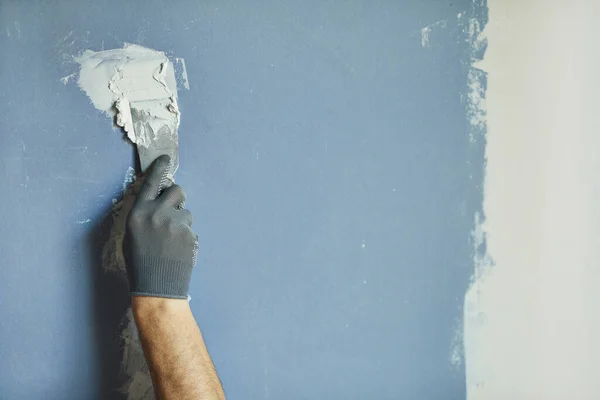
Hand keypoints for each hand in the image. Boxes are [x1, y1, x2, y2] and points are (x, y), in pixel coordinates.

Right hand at [123, 155, 196, 298]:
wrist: (157, 287)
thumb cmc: (139, 262)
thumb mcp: (132, 234)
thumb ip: (144, 215)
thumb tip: (157, 202)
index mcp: (138, 212)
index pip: (150, 183)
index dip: (159, 168)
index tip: (166, 158)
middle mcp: (157, 213)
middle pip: (177, 191)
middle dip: (178, 198)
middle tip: (173, 211)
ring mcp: (175, 223)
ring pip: (186, 212)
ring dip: (181, 221)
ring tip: (171, 241)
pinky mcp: (189, 233)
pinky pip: (190, 227)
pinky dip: (186, 235)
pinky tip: (178, 250)